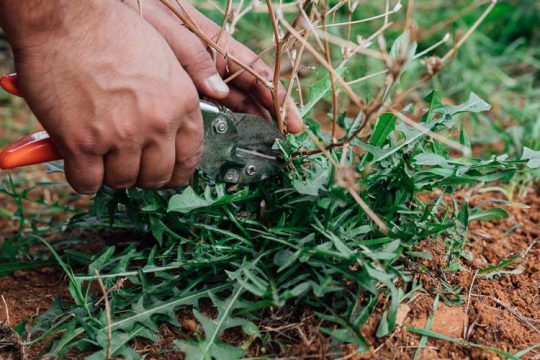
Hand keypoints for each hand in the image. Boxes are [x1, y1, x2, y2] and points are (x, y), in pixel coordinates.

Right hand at [1, 1, 203, 192]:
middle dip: (145, 176)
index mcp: (182, 102)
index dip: (178, 170)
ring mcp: (121, 135)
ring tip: (102, 156)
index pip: (191, 156)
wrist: (64, 16)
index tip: (168, 172)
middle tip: (131, 167)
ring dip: (112, 175)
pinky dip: (83, 178)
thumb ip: (196, 72)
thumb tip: (221, 92)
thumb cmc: (113, 28)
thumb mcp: (168, 47)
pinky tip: (79, 162)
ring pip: (123, 182)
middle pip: (159, 176)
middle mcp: (157, 123)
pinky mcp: (82, 143)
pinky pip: (87, 183)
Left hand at [121, 0, 303, 132]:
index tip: (289, 119)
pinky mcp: (182, 78)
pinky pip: (211, 99)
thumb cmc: (134, 7)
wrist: (104, 6)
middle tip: (285, 135)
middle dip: (270, 110)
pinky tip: (232, 129)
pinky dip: (225, 114)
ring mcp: (199, 68)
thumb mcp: (164, 27)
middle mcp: (211, 57)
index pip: (254, 72)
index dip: (275, 97)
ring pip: (233, 95)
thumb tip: (219, 91)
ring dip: (252, 115)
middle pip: (249, 87)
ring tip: (266, 137)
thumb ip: (192, 56)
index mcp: (213, 43)